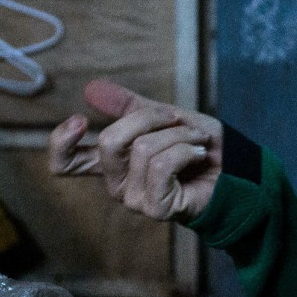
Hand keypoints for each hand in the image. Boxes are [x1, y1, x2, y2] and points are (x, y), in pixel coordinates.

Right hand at [48, 79, 223, 222]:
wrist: (235, 168)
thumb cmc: (198, 145)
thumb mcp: (162, 116)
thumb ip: (128, 106)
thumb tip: (90, 88)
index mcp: (111, 161)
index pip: (65, 163)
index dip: (61, 143)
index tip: (80, 120)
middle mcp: (116, 182)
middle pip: (110, 142)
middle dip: (149, 119)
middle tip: (175, 120)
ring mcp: (134, 199)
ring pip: (143, 150)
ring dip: (179, 136)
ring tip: (196, 142)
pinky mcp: (155, 208)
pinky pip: (163, 165)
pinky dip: (186, 151)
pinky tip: (198, 155)